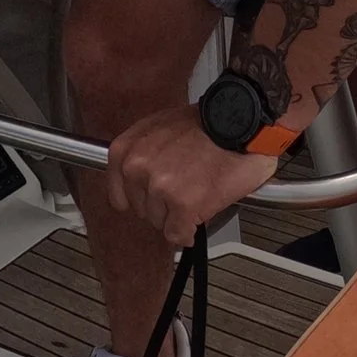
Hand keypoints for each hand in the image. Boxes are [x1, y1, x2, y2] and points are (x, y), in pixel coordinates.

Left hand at [104, 103, 277, 244]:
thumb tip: (140, 181)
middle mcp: (136, 168)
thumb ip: (141, 154)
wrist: (238, 121)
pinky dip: (189, 231)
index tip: (154, 198)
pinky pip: (177, 235)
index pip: (118, 196)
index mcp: (126, 149)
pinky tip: (200, 213)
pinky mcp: (182, 205)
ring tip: (197, 190)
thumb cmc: (205, 123)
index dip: (142, 199)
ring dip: (178, 215)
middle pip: (142, 211)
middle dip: (163, 205)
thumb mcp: (157, 127)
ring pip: (160, 223)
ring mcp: (158, 187)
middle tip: (186, 186)